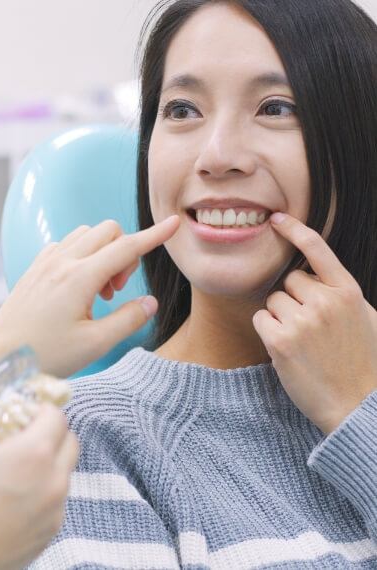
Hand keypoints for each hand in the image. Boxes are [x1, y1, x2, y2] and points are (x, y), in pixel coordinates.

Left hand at [0, 215, 180, 377]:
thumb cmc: (45, 355)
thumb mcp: (95, 344)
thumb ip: (128, 319)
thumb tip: (150, 302)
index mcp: (79, 278)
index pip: (127, 247)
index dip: (155, 236)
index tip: (173, 224)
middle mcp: (62, 262)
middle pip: (108, 231)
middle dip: (124, 253)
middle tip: (116, 291)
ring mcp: (45, 262)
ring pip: (86, 235)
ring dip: (103, 253)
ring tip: (98, 291)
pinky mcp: (35, 269)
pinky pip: (66, 245)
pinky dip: (82, 255)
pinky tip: (78, 286)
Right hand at [0, 380, 78, 569]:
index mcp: (35, 454)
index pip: (57, 416)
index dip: (40, 409)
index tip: (21, 414)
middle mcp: (54, 480)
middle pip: (70, 441)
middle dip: (52, 432)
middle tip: (22, 436)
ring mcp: (56, 510)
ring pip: (66, 472)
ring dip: (51, 461)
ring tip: (17, 467)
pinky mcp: (50, 534)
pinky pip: (58, 501)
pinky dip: (46, 490)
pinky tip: (17, 497)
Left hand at [252, 213, 376, 434]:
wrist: (358, 405)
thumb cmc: (362, 362)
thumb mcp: (364, 317)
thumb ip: (340, 293)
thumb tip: (315, 277)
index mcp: (348, 292)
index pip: (317, 249)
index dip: (295, 230)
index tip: (277, 219)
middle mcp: (325, 301)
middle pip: (288, 281)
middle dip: (293, 299)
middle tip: (309, 327)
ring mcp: (302, 320)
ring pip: (272, 301)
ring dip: (280, 317)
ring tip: (302, 342)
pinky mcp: (281, 340)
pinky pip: (261, 319)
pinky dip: (268, 331)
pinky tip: (287, 349)